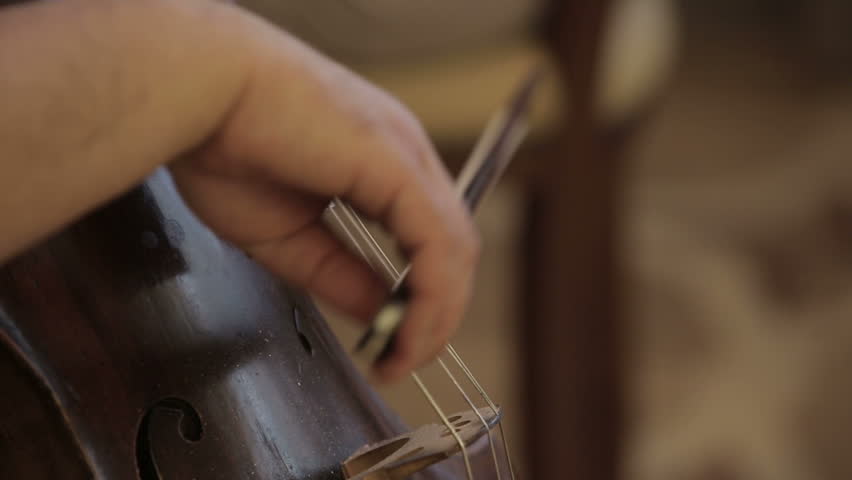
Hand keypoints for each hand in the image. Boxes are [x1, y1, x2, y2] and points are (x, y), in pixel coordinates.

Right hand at [170, 3, 479, 381]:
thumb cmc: (224, 144)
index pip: (428, 240)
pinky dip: (433, 294)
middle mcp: (404, 156)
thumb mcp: (291, 237)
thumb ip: (341, 275)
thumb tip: (382, 313)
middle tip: (407, 358)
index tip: (397, 344)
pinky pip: (437, 241)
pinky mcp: (397, 163)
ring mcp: (406, 155)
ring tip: (408, 355)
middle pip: (451, 246)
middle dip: (436, 312)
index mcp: (380, 166)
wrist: (196, 90)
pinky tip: (411, 328)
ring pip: (455, 247)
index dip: (423, 297)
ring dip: (438, 313)